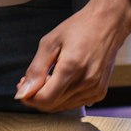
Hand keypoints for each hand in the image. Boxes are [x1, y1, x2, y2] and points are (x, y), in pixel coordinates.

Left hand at [15, 0, 130, 111]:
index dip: (29, 96)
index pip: (44, 99)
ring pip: (62, 106)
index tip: (22, 85)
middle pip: (52, 105)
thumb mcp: (50, 42)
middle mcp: (86, 82)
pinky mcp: (99, 92)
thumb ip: (35, 70)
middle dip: (36, 96)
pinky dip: (63, 96)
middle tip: (32, 79)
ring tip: (48, 76)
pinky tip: (62, 80)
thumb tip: (23, 93)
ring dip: (50, 96)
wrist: (109, 23)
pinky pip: (74, 103)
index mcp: (72, 67)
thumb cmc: (80, 27)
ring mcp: (95, 89)